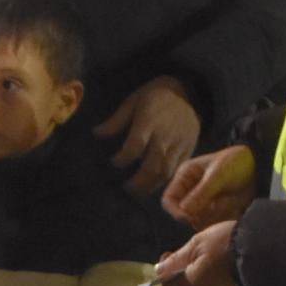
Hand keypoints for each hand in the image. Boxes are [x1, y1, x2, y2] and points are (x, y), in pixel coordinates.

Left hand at [97, 77, 200, 198]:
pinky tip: (153, 185)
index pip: (135, 146)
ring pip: (165, 172)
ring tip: (138, 193)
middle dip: (137, 182)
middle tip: (125, 188)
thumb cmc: (156, 96)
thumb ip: (116, 121)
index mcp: (149, 122)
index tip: (113, 163)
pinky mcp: (188, 150)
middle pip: (152, 166)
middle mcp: (165, 137)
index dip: (122, 159)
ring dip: (150, 186)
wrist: (189, 92)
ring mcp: (178, 145)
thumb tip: (96, 133)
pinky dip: (164, 181)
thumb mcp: (133, 102)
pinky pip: (176, 171)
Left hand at [152, 221, 238, 285]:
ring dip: (195, 266)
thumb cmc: (224, 244)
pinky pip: (212, 278)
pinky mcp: (231, 283)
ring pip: (199, 280)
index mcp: (193, 284)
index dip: (163, 275)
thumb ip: (177, 258)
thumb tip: (158, 270)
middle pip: (184, 284)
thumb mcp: (197, 245)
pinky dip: (208, 267)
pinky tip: (215, 253)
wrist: (260, 246)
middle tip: (187, 248)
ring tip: (203, 247)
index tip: (168, 256)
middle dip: (180, 267)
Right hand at [161, 143, 257, 226]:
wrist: (259, 166)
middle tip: (215, 207)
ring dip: (211, 217)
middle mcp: (191, 191)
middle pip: (183, 214)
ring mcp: (204, 202)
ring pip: (197, 220)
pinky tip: (231, 207)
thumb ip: (201, 193)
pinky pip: (212, 222)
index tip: (188, 217)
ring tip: (226, 204)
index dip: (176, 210)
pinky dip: (220, 218)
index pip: (169, 200)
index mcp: (185, 177)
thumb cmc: (235, 163)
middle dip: (197, 214)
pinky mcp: (216, 210)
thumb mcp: (218, 175)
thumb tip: (183, 211)